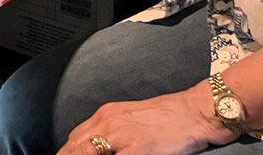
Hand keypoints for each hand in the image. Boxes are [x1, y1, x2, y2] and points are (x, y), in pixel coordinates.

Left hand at [59, 85, 235, 154]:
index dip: (67, 154)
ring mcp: (121, 135)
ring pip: (86, 153)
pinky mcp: (136, 147)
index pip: (75, 139)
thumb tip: (97, 149)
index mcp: (105, 115)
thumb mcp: (131, 119)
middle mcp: (108, 122)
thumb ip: (112, 132)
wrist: (195, 111)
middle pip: (75, 148)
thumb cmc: (168, 118)